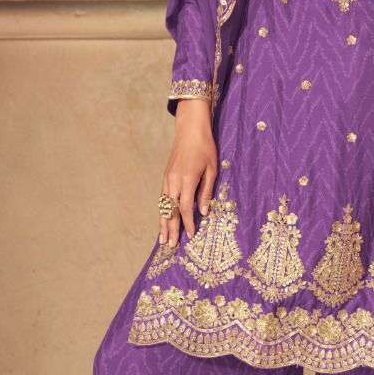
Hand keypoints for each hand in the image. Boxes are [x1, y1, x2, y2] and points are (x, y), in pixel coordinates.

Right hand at [159, 99, 217, 244]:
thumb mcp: (212, 169)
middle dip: (170, 228)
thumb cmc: (205, 147)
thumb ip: (206, 191)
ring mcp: (168, 178)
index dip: (187, 223)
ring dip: (163, 222)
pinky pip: (162, 197)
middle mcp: (174, 181)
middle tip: (170, 245)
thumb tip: (203, 212)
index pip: (185, 207)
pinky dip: (162, 210)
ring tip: (162, 238)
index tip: (190, 236)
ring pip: (163, 205)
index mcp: (187, 180)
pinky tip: (162, 219)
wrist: (190, 129)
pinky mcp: (166, 175)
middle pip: (170, 210)